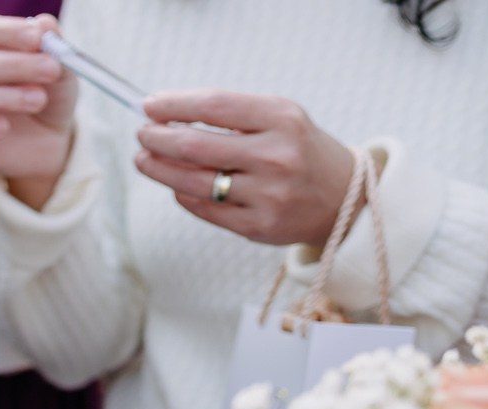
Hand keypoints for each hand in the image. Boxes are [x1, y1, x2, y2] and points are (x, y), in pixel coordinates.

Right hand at [0, 12, 75, 209]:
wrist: (50, 140)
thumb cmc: (50, 97)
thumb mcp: (62, 72)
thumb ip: (53, 48)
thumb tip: (44, 23)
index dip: (6, 31)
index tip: (38, 39)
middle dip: (16, 66)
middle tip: (51, 70)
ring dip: (5, 97)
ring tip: (38, 101)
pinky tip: (2, 128)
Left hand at [134, 91, 354, 247]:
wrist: (345, 199)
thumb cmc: (300, 152)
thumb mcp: (281, 119)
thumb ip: (232, 115)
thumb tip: (168, 113)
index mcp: (283, 119)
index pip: (215, 105)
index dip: (175, 104)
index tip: (149, 104)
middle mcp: (277, 156)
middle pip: (195, 146)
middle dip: (158, 138)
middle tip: (142, 134)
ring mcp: (267, 194)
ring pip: (192, 181)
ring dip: (158, 168)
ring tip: (144, 158)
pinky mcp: (257, 225)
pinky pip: (203, 207)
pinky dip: (182, 193)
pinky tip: (173, 183)